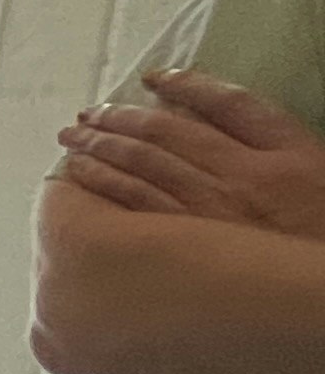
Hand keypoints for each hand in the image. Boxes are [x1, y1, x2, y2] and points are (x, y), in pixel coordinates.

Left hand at [58, 71, 324, 237]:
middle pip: (169, 132)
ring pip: (143, 165)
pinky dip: (104, 184)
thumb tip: (216, 118)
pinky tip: (82, 176)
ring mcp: (210, 213)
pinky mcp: (188, 249)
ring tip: (73, 137)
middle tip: (89, 112)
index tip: (154, 77)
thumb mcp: (317, 177)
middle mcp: (242, 177)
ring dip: (102, 145)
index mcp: (284, 156)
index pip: (228, 103)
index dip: (187, 85)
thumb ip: (271, 144)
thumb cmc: (322, 236)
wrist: (324, 296)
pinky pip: (134, 207)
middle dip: (124, 116)